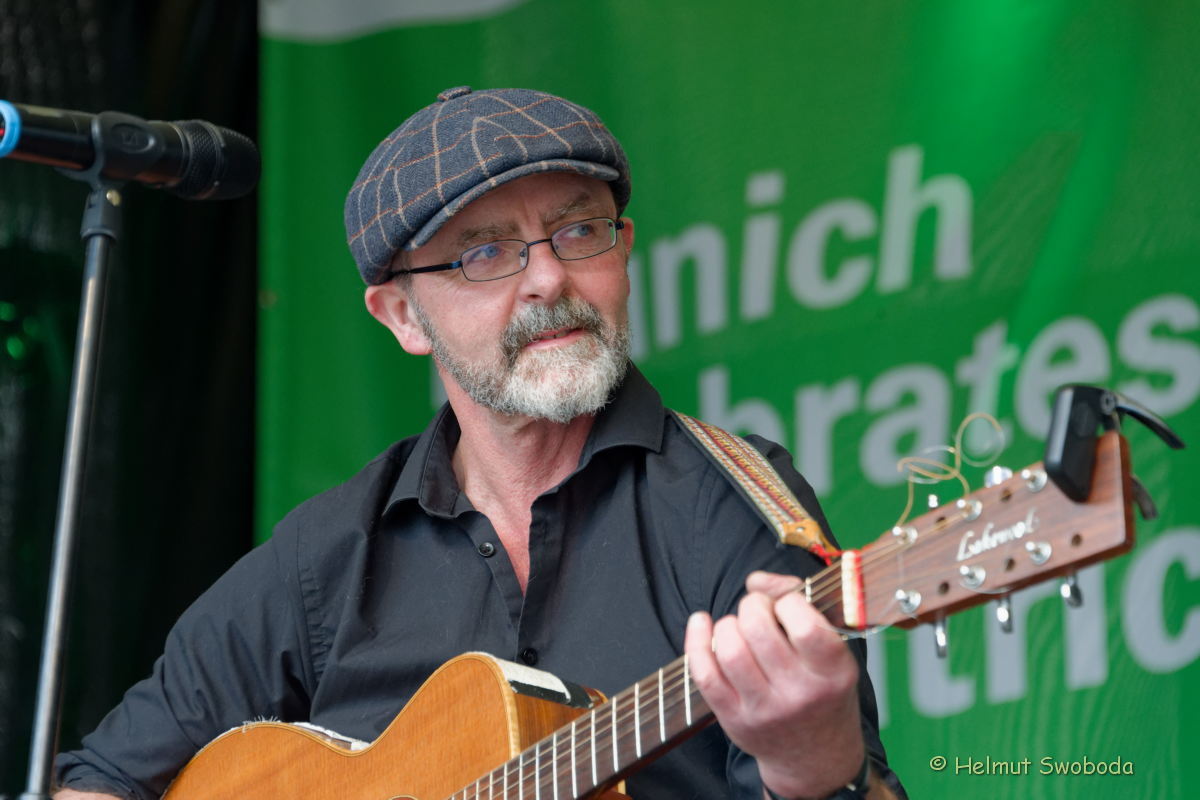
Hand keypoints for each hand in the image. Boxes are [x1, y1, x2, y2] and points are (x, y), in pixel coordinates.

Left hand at [684, 571, 864, 798]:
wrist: (815, 756)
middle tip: (758, 612)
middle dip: (752, 606)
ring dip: (727, 624)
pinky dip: (696, 641)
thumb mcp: (831, 652)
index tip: (787, 605)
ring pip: (730, 650)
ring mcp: (764, 709)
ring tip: (738, 627)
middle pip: (758, 630)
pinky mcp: (734, 719)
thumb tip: (756, 581)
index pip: (804, 626)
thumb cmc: (822, 692)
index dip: (788, 602)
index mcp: (832, 673)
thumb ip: (797, 604)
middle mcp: (800, 694)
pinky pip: (705, 674)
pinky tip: (701, 623)